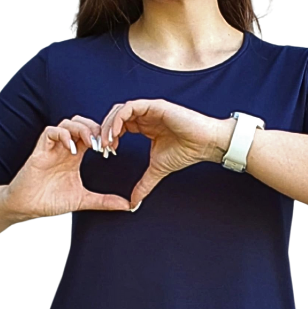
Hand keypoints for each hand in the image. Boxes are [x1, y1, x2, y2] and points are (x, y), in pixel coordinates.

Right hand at [2, 115, 132, 218]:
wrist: (26, 207)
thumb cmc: (50, 200)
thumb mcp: (83, 200)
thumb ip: (105, 201)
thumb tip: (128, 206)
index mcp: (75, 155)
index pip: (92, 134)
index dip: (104, 137)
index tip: (113, 150)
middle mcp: (65, 148)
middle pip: (82, 122)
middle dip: (95, 129)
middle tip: (104, 145)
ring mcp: (52, 147)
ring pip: (68, 123)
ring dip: (82, 130)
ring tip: (91, 144)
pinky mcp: (40, 150)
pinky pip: (51, 132)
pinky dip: (63, 135)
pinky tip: (72, 148)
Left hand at [98, 98, 224, 207]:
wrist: (204, 144)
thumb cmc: (186, 151)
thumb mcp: (157, 170)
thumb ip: (144, 184)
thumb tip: (134, 203)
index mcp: (144, 126)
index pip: (118, 126)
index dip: (109, 138)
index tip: (106, 153)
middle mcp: (145, 115)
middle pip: (115, 117)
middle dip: (105, 131)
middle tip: (102, 148)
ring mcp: (149, 109)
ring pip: (119, 110)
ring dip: (110, 125)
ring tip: (108, 142)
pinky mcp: (155, 106)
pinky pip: (130, 107)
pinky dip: (119, 119)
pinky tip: (117, 134)